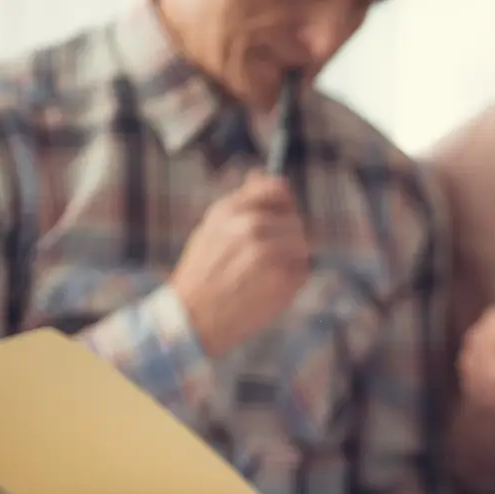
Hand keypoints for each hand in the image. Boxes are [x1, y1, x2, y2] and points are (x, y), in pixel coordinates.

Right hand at [172, 171, 309, 357]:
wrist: (192, 319)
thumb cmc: (201, 274)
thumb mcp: (211, 228)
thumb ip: (241, 202)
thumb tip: (261, 173)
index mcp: (231, 210)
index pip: (277, 189)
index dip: (283, 202)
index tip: (282, 214)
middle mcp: (252, 226)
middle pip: (293, 219)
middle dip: (287, 235)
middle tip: (267, 258)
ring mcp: (270, 253)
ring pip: (301, 244)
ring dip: (291, 258)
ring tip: (265, 274)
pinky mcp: (284, 279)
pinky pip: (302, 270)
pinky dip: (293, 278)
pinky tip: (269, 288)